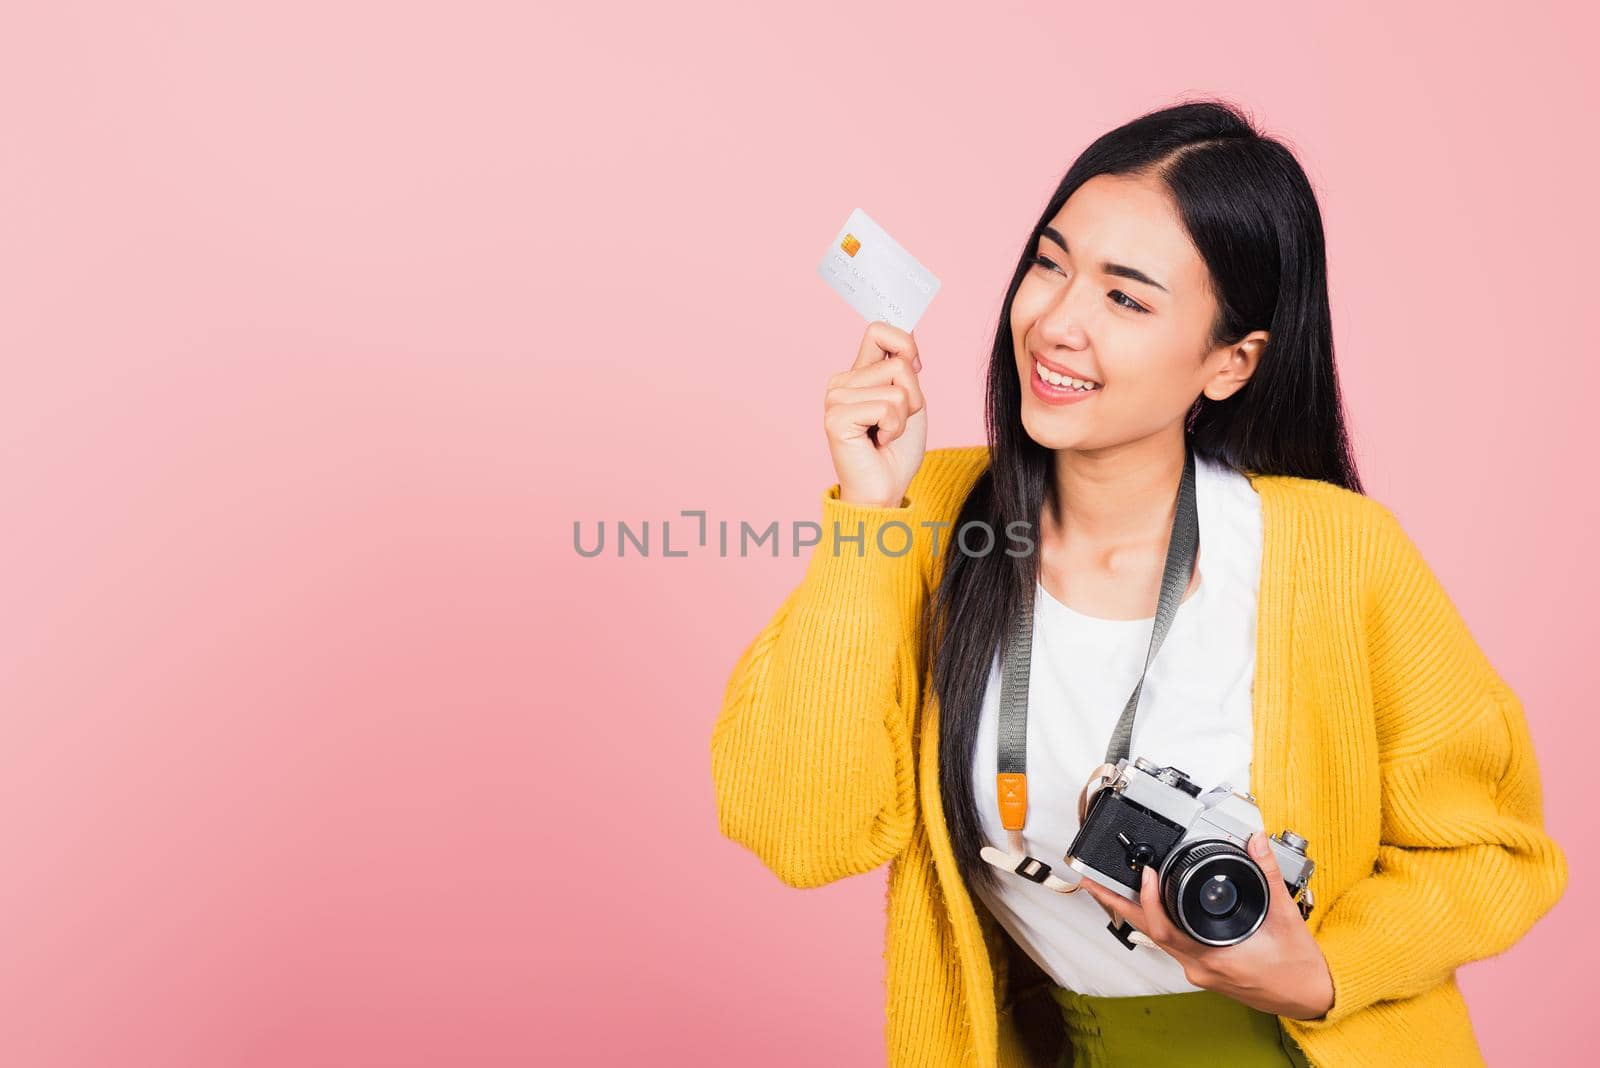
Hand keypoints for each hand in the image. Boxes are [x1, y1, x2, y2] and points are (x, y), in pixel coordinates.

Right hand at [823, 321, 927, 508]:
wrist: (886, 490)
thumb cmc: (896, 450)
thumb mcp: (910, 399)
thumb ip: (904, 365)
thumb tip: (907, 326)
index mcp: (856, 374)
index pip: (878, 330)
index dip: (905, 343)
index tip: (915, 369)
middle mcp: (841, 382)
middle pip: (899, 363)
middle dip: (913, 396)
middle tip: (895, 423)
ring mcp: (835, 399)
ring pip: (897, 386)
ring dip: (904, 416)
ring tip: (886, 434)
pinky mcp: (836, 418)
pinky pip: (887, 406)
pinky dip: (893, 427)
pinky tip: (878, 441)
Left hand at [1079, 831, 1334, 1020]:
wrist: (1309, 996)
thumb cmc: (1297, 967)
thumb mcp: (1285, 916)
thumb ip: (1266, 875)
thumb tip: (1255, 841)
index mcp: (1215, 956)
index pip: (1167, 928)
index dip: (1149, 900)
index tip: (1145, 873)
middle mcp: (1199, 965)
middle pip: (1149, 931)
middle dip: (1117, 903)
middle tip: (1090, 880)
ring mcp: (1198, 968)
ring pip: (1155, 937)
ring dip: (1132, 911)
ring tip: (1107, 887)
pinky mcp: (1202, 966)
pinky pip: (1169, 941)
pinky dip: (1154, 920)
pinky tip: (1147, 905)